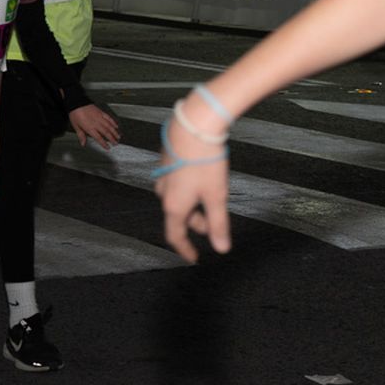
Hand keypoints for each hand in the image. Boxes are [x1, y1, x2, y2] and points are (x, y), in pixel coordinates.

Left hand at [68, 103, 119, 149]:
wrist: (77, 103)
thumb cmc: (75, 114)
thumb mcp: (76, 126)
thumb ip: (81, 135)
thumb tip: (83, 143)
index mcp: (89, 128)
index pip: (99, 138)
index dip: (104, 143)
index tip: (107, 147)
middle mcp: (96, 123)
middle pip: (106, 132)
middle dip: (112, 138)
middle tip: (116, 143)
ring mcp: (99, 117)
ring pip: (109, 126)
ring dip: (114, 132)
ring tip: (118, 136)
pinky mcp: (101, 112)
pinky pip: (109, 118)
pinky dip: (113, 122)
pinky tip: (116, 125)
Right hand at [154, 120, 232, 263]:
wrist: (193, 126)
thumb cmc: (205, 162)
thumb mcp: (216, 196)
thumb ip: (218, 224)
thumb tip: (222, 248)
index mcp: (174, 205)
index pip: (175, 236)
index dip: (185, 249)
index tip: (194, 257)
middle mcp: (164, 192)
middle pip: (179, 216)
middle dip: (196, 222)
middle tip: (214, 222)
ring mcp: (163, 175)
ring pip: (178, 198)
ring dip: (193, 205)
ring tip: (211, 198)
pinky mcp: (167, 161)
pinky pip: (176, 183)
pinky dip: (189, 189)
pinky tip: (202, 178)